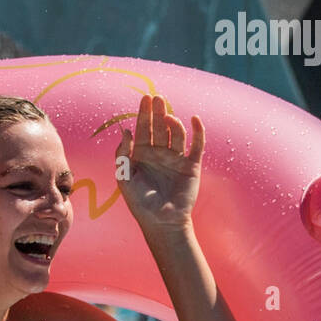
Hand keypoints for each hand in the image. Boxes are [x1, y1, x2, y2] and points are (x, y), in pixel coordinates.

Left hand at [115, 94, 203, 231]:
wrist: (162, 222)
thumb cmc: (140, 203)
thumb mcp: (124, 179)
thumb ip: (122, 155)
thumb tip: (126, 131)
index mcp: (143, 155)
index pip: (144, 129)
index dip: (144, 113)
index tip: (145, 98)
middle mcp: (160, 154)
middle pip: (160, 126)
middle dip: (158, 112)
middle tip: (157, 97)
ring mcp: (176, 158)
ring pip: (176, 133)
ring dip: (173, 123)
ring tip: (168, 117)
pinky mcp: (192, 165)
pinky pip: (197, 145)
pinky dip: (198, 131)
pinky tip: (194, 119)